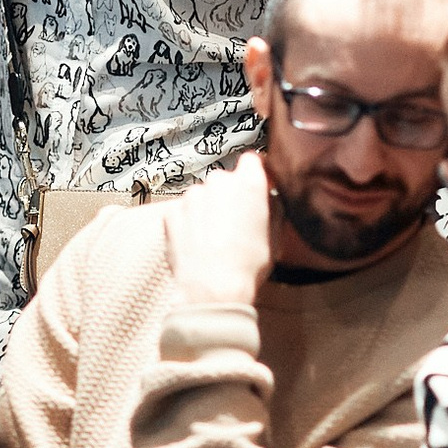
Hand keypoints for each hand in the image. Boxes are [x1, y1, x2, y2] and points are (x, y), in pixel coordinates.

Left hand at [165, 155, 276, 308]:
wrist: (211, 288)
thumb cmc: (247, 265)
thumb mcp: (275, 236)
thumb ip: (274, 208)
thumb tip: (270, 199)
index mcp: (249, 183)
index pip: (253, 160)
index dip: (256, 173)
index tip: (256, 185)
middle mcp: (219, 181)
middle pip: (226, 180)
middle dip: (230, 196)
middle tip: (236, 223)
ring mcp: (192, 195)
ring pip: (204, 195)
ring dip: (209, 209)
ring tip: (215, 239)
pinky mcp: (172, 211)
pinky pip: (184, 211)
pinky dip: (190, 222)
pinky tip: (199, 243)